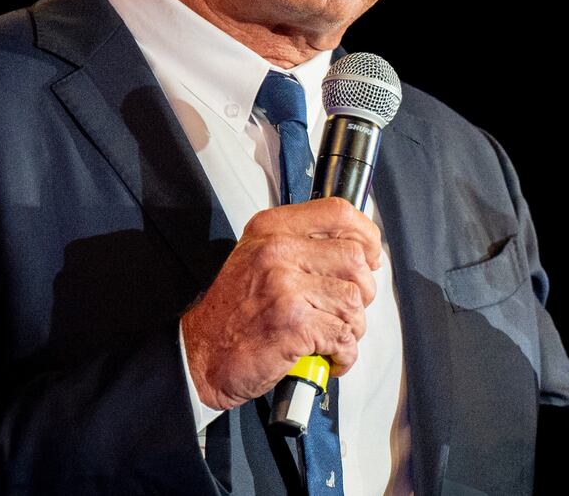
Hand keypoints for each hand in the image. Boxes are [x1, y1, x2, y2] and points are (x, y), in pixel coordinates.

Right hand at [181, 198, 381, 409]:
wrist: (196, 356)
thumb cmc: (231, 313)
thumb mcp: (259, 259)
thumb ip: (303, 246)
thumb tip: (360, 251)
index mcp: (272, 229)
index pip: (339, 213)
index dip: (366, 234)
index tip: (371, 255)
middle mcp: (278, 251)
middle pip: (355, 260)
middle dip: (361, 292)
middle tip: (344, 310)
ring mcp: (286, 286)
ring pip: (353, 301)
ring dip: (351, 327)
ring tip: (331, 337)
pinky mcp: (293, 323)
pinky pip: (343, 335)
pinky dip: (344, 353)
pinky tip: (328, 356)